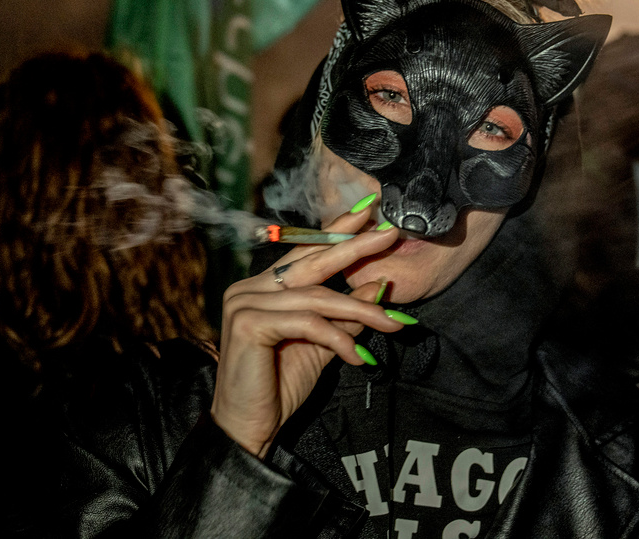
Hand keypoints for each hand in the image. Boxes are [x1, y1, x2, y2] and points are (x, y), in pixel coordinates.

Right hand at [211, 207, 402, 456]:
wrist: (249, 427)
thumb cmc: (280, 386)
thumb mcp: (324, 344)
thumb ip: (346, 315)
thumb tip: (379, 284)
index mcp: (264, 287)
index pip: (306, 252)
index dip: (337, 230)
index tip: (369, 212)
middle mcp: (250, 288)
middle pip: (312, 262)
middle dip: (355, 246)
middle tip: (390, 233)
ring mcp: (245, 303)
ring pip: (317, 297)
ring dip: (361, 310)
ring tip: (393, 323)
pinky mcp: (248, 324)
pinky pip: (308, 323)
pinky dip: (338, 338)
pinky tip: (358, 355)